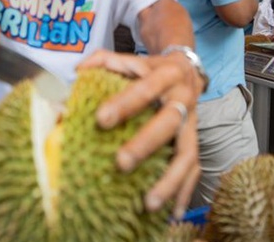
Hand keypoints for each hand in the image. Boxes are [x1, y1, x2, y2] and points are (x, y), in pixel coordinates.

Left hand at [78, 49, 202, 218]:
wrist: (187, 68)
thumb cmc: (149, 68)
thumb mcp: (131, 58)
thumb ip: (104, 60)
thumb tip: (78, 71)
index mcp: (165, 75)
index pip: (145, 89)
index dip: (125, 103)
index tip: (101, 119)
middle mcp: (183, 100)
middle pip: (168, 123)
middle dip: (146, 144)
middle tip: (121, 163)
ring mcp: (192, 124)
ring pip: (187, 154)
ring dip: (170, 181)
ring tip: (148, 204)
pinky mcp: (195, 142)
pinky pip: (194, 170)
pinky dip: (184, 192)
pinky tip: (172, 213)